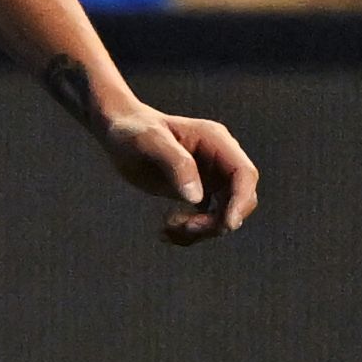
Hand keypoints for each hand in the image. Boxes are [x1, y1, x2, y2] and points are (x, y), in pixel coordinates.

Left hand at [98, 100, 259, 245]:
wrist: (117, 131)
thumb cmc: (133, 129)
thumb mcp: (150, 140)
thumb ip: (176, 164)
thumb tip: (197, 199)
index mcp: (216, 141)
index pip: (244, 174)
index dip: (241, 200)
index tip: (227, 224)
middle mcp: (219, 160)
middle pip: (239, 198)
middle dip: (218, 220)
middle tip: (185, 228)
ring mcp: (210, 176)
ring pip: (223, 213)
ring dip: (201, 229)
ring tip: (167, 229)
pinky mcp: (196, 190)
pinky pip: (204, 218)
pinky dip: (189, 231)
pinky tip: (165, 232)